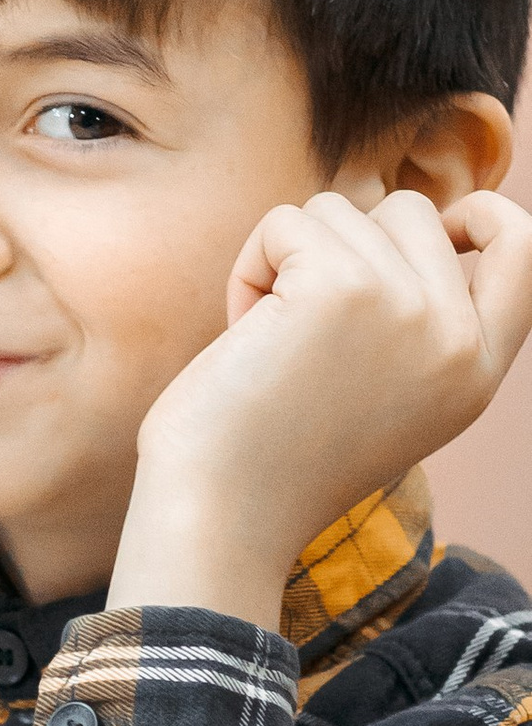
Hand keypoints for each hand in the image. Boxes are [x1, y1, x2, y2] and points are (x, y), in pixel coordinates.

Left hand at [115, 189, 531, 623]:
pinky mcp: (342, 285)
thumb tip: (411, 224)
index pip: (526, 252)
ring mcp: (409, 307)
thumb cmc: (275, 454)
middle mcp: (459, 340)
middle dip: (342, 243)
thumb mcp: (387, 393)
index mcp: (477, 371)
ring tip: (270, 342)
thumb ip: (417, 322)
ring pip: (340, 210)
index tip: (439, 224)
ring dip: (285, 260)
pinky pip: (286, 222)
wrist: (224, 514)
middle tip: (301, 323)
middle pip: (411, 211)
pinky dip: (250, 267)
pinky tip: (244, 334)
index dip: (484, 215)